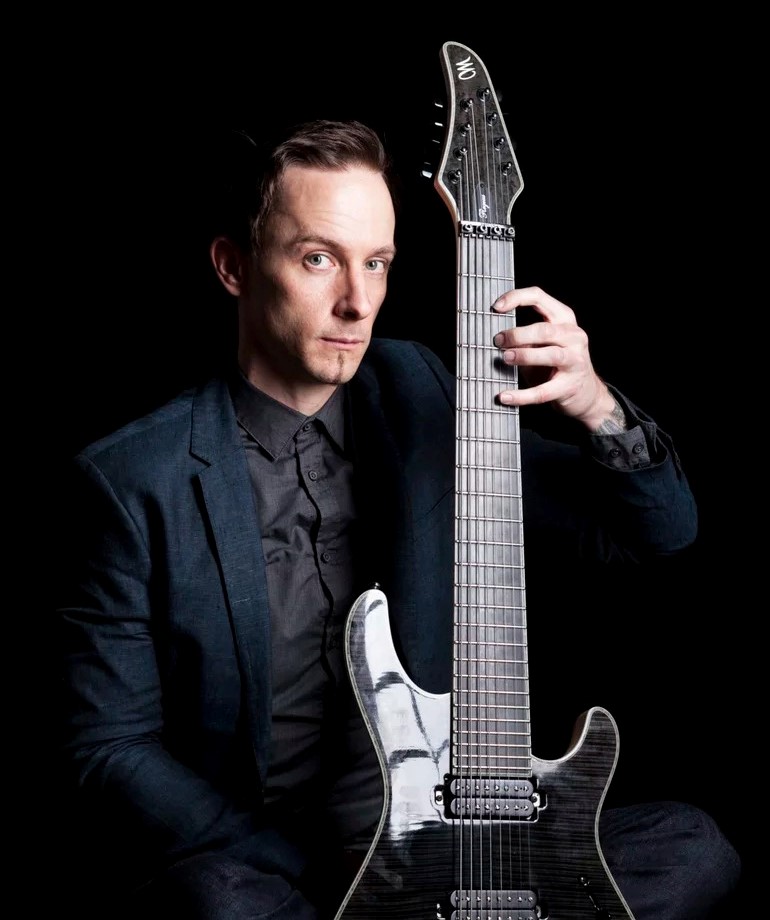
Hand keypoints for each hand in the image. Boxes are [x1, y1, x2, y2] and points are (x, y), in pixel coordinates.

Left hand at [492, 286, 621, 431]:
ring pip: (550, 355)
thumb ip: (523, 336)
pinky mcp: (569, 386)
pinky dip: (522, 395)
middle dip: (518, 334)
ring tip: (505, 358)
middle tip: (498, 341)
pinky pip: (543, 391)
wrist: (585, 393)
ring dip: (525, 355)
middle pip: (544, 330)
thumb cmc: (555, 364)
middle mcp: (573, 336)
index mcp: (563, 318)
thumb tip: (493, 337)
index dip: (516, 298)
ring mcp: (575, 360)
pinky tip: (505, 396)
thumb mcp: (541, 343)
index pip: (539, 297)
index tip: (495, 307)